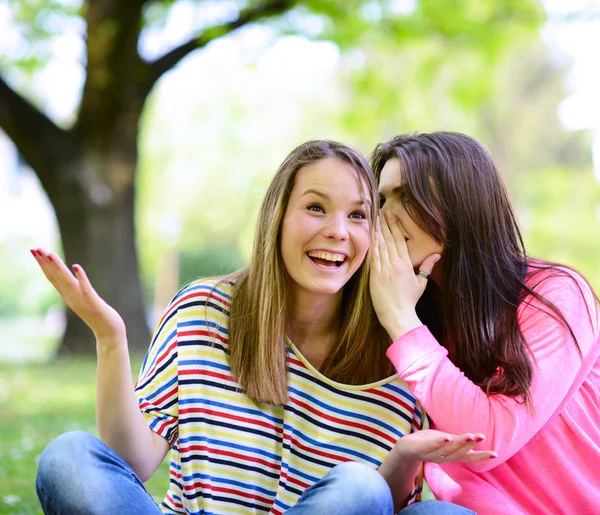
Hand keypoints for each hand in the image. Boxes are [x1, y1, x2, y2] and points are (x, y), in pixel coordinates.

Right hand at [31, 248, 125, 343]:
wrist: (109, 334)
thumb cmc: (99, 317)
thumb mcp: (84, 300)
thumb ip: (77, 290)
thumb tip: (71, 276)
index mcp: (69, 296)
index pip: (53, 278)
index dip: (43, 264)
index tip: (35, 251)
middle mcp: (72, 298)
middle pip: (56, 277)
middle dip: (45, 262)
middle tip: (35, 248)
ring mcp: (82, 301)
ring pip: (67, 281)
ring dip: (58, 267)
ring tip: (50, 253)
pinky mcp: (94, 303)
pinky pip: (86, 288)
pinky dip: (80, 277)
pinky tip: (76, 266)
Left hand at [369, 211, 439, 339]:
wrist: (398, 315)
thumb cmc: (409, 301)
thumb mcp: (421, 283)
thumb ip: (427, 267)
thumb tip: (437, 255)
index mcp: (407, 265)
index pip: (400, 241)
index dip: (395, 226)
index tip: (391, 215)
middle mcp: (395, 265)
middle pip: (389, 240)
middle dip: (385, 225)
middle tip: (381, 212)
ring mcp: (384, 270)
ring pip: (380, 247)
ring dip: (377, 232)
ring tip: (374, 220)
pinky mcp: (374, 277)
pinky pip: (372, 259)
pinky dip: (371, 247)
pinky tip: (369, 237)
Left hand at [394, 429, 496, 463]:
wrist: (406, 448)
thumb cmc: (428, 443)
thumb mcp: (445, 441)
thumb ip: (457, 442)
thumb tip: (473, 439)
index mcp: (450, 455)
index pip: (468, 457)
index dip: (481, 456)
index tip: (495, 454)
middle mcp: (443, 458)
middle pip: (460, 452)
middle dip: (470, 444)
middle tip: (481, 436)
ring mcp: (432, 454)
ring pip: (448, 449)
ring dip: (459, 442)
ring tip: (470, 435)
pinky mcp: (421, 450)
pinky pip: (431, 446)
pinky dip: (439, 442)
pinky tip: (446, 437)